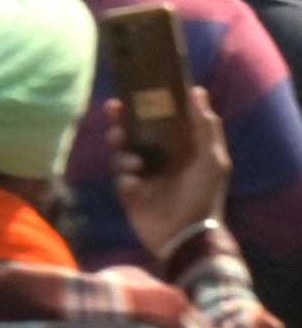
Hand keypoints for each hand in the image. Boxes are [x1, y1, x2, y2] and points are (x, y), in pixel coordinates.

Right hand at [123, 84, 235, 259]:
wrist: (187, 236)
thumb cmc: (203, 196)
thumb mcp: (212, 160)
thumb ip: (205, 127)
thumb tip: (197, 91)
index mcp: (179, 150)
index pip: (158, 122)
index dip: (145, 107)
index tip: (132, 93)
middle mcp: (159, 160)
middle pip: (133, 134)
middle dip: (121, 123)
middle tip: (115, 113)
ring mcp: (143, 177)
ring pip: (121, 154)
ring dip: (123, 153)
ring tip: (134, 162)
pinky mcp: (130, 194)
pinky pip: (120, 179)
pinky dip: (126, 179)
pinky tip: (136, 186)